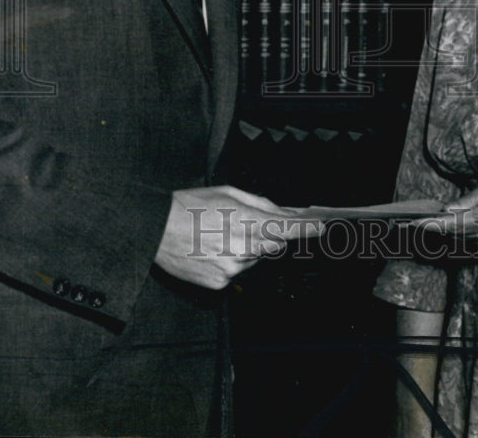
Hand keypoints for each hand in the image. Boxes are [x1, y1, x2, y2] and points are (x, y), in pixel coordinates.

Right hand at [154, 185, 322, 289]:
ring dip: (247, 247)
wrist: (154, 229)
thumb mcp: (229, 193)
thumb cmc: (190, 205)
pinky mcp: (219, 284)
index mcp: (247, 222)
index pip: (288, 229)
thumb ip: (261, 204)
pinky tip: (212, 248)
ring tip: (221, 233)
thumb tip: (284, 213)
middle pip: (273, 245)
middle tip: (248, 223)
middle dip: (269, 235)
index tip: (323, 227)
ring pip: (254, 259)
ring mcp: (232, 270)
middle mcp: (244, 248)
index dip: (308, 229)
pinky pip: (237, 273)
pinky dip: (231, 261)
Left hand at [418, 170, 477, 260]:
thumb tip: (448, 209)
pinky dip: (449, 240)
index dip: (431, 225)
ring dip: (434, 239)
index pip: (454, 223)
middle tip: (399, 227)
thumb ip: (471, 199)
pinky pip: (468, 244)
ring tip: (409, 231)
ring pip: (458, 243)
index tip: (411, 224)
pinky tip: (432, 234)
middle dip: (426, 233)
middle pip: (452, 237)